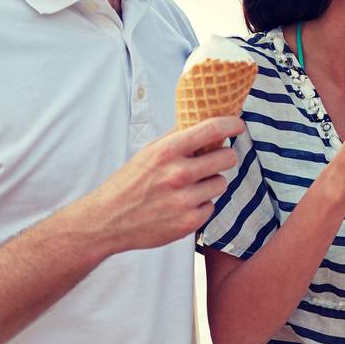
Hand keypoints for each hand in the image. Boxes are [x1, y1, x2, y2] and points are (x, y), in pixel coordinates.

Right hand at [79, 116, 244, 256]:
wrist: (106, 220)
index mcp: (166, 152)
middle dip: (223, 157)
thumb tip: (203, 121)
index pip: (211, 129)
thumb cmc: (128, 183)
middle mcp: (178, 174)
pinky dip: (200, 205)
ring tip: (188, 187)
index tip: (238, 125)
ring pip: (221, 183)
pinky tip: (181, 206)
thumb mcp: (148, 152)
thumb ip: (176, 139)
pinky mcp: (189, 222)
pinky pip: (211, 206)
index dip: (231, 124)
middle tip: (212, 160)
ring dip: (210, 183)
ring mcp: (185, 200)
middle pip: (227, 157)